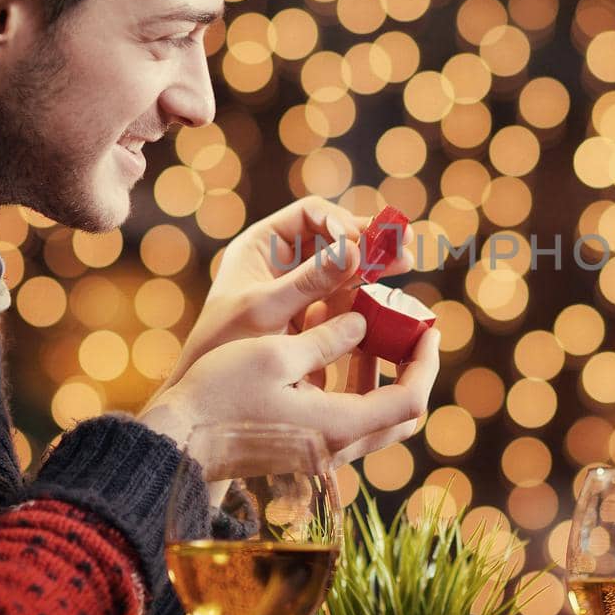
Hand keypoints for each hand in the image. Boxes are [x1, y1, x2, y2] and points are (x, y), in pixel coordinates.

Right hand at [142, 311, 441, 464]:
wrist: (176, 444)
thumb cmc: (219, 396)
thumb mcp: (275, 354)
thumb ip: (327, 339)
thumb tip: (363, 324)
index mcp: (340, 426)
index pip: (410, 399)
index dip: (426, 362)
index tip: (428, 327)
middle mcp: (338, 448)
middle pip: (402, 415)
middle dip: (411, 369)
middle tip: (408, 330)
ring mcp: (321, 455)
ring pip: (376, 418)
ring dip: (382, 375)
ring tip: (372, 329)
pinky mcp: (303, 451)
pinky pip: (348, 420)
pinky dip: (355, 386)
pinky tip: (337, 350)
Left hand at [165, 196, 412, 388]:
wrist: (210, 398)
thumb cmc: (222, 347)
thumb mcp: (266, 311)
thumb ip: (310, 281)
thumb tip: (355, 249)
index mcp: (261, 247)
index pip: (310, 215)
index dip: (340, 222)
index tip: (362, 242)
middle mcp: (282, 262)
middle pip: (334, 237)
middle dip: (368, 239)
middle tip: (404, 240)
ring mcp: (298, 290)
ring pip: (343, 267)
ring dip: (373, 264)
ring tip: (405, 261)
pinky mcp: (311, 319)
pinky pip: (343, 298)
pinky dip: (365, 296)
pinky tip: (386, 298)